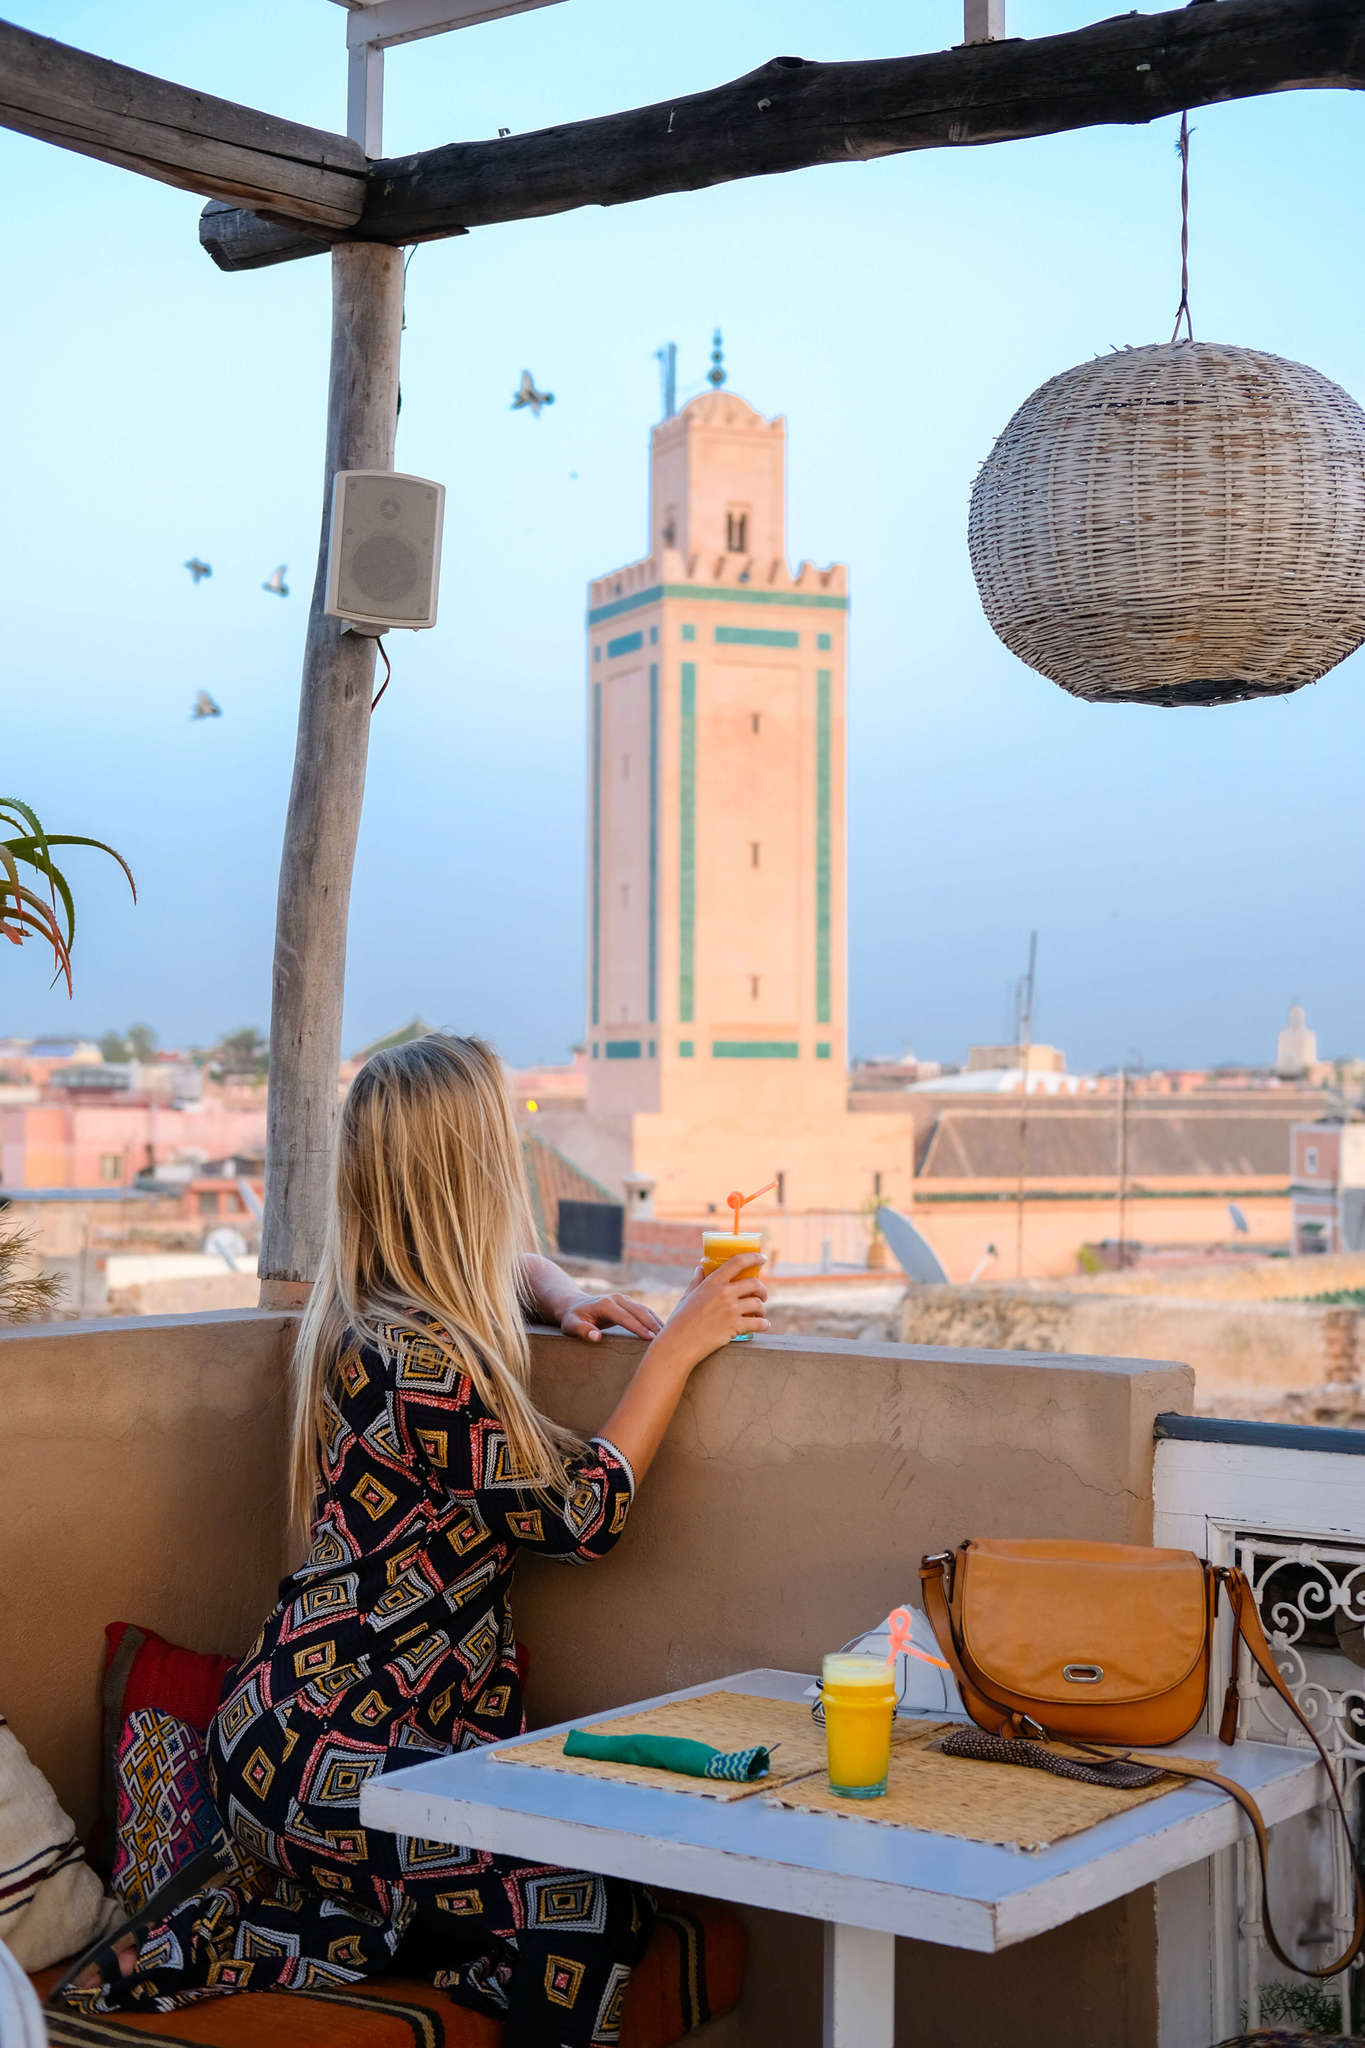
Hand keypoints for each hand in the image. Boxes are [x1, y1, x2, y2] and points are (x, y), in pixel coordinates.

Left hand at [561, 1290, 664, 1344]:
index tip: (650, 1339)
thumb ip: (582, 1331)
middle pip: (640, 1311)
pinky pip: (644, 1311)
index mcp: (606, 1304)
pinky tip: (663, 1330)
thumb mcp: (571, 1325)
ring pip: (645, 1310)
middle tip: (666, 1339)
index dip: (638, 1328)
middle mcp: (617, 1298)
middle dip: (653, 1325)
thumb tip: (596, 1337)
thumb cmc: (573, 1318)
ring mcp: (624, 1299)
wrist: (575, 1305)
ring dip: (656, 1322)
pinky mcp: (628, 1303)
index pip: (626, 1317)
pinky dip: (654, 1319)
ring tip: (669, 1336)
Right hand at [652, 1253, 767, 1371]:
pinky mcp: (735, 1327)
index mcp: (711, 1283)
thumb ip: (696, 1281)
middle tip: (762, 1295)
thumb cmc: (680, 1321)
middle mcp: (723, 1293)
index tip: (762, 1258)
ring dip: (762, 1309)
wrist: (678, 1344)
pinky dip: (764, 1324)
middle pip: (754, 1284)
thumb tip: (700, 1268)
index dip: (753, 1257)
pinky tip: (763, 1325)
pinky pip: (758, 1323)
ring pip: (758, 1304)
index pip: (737, 1262)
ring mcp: (730, 1310)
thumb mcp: (687, 1297)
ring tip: (760, 1314)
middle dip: (762, 1290)